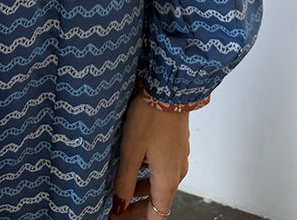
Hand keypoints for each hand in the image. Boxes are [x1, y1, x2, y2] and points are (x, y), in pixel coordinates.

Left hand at [109, 93, 189, 217]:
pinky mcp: (177, 145)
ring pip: (160, 184)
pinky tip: (135, 162)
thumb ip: (125, 182)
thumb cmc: (150, 116)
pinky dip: (149, 173)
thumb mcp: (130, 151)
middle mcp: (177, 172)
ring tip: (121, 184)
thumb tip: (119, 206)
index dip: (135, 218)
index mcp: (167, 179)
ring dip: (142, 189)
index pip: (155, 216)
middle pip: (158, 202)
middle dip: (137, 207)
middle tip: (117, 205)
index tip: (117, 216)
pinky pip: (164, 168)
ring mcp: (179, 158)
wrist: (168, 89)